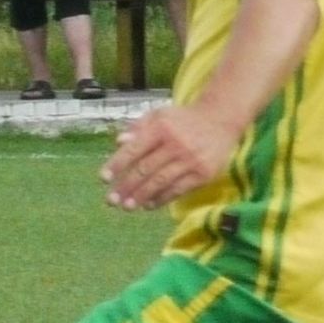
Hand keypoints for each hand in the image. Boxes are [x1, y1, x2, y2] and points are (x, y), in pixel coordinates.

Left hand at [101, 103, 231, 210]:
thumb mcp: (159, 116)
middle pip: (145, 169)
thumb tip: (118, 142)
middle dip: (126, 186)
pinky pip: (178, 190)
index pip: (134, 149)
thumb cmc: (182, 120)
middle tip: (112, 200)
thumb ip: (137, 128)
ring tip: (128, 206)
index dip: (117, 165)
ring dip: (142, 196)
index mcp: (160, 127)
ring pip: (161, 182)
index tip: (103, 179)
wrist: (220, 120)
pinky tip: (149, 205)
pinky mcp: (203, 174)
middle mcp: (175, 144)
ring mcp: (190, 160)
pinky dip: (162, 199)